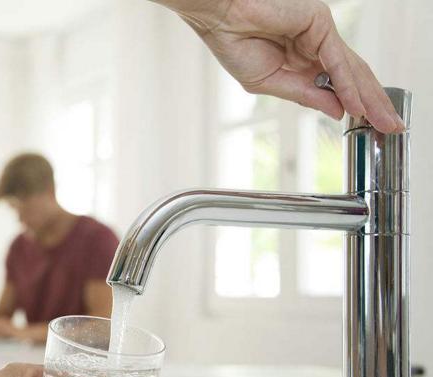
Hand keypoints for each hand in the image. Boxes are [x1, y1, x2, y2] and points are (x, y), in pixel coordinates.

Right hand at [163, 0, 402, 132]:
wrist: (219, 18)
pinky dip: (347, 85)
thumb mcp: (270, 82)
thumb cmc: (233, 42)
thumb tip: (336, 110)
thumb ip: (304, 95)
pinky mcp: (319, 23)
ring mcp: (320, 32)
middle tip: (389, 126)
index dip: (354, 103)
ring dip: (369, 97)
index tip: (368, 124)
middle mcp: (315, 44)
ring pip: (351, 70)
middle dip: (372, 103)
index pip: (336, 82)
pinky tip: (357, 105)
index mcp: (301, 58)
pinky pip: (336, 61)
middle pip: (352, 77)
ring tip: (382, 120)